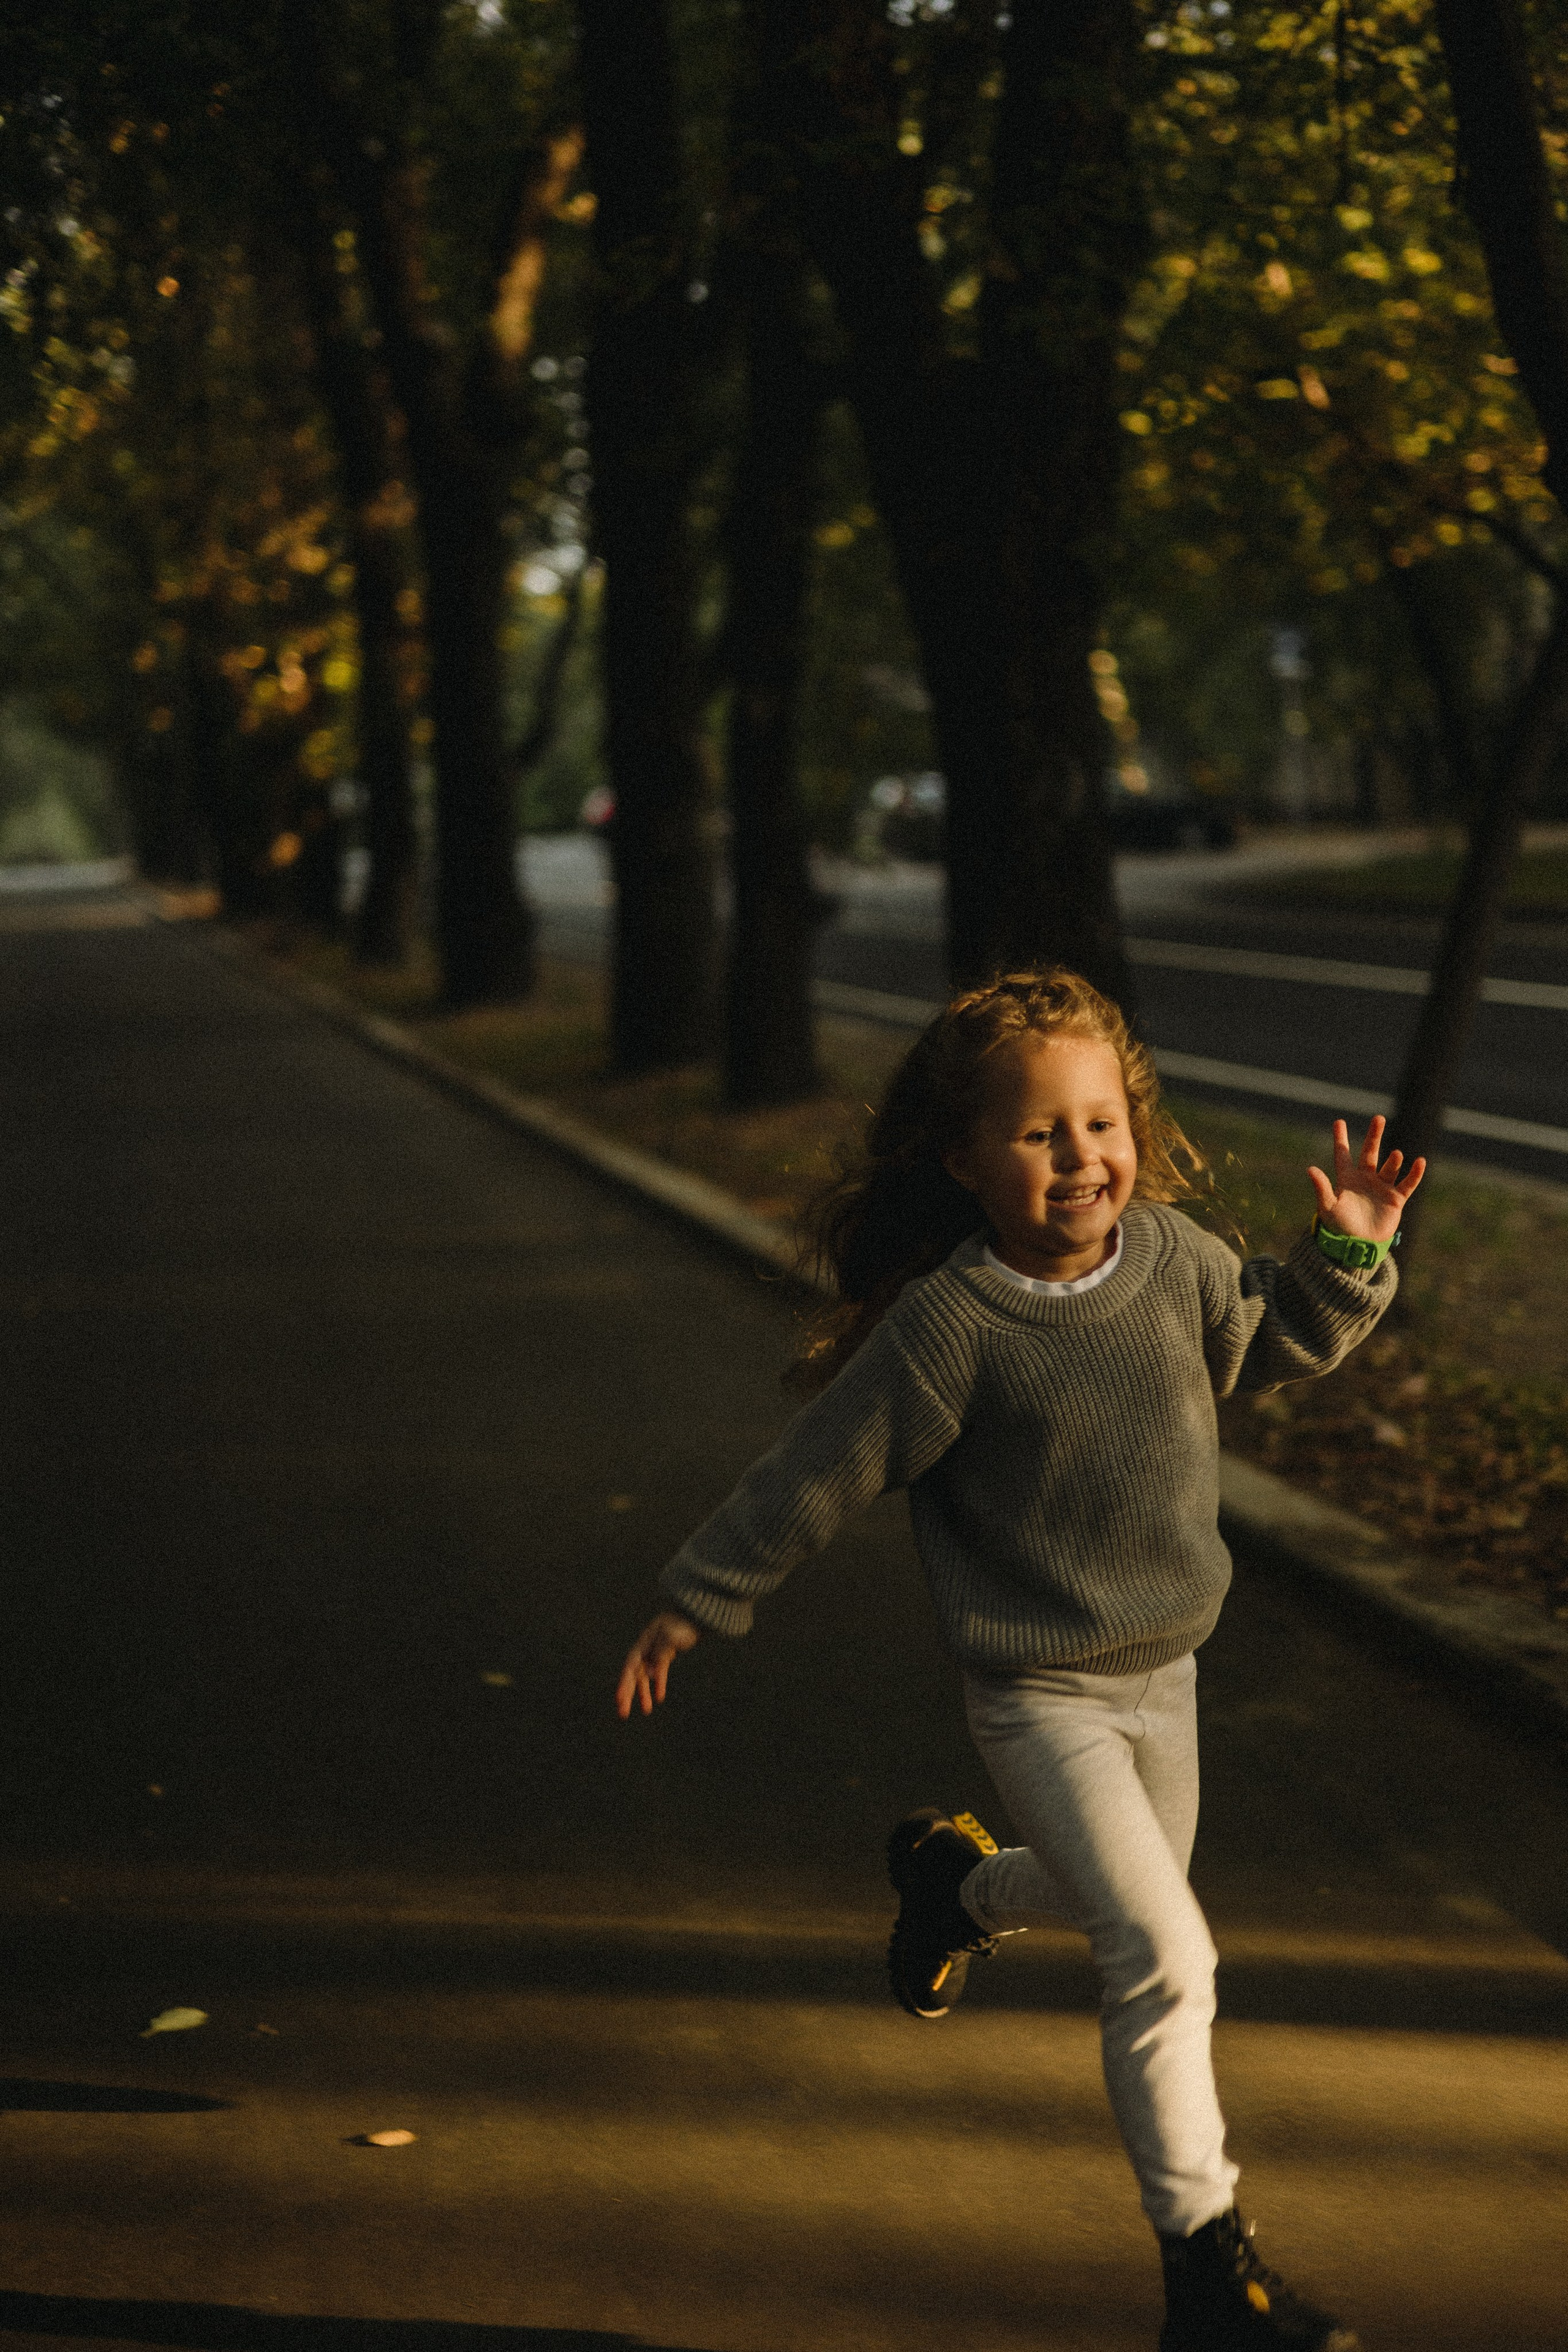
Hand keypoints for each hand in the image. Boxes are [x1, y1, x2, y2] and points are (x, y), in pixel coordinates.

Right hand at [615, 1610, 699, 1718]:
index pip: (630, 1666)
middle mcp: (645, 1649)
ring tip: (646, 1711)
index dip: (624, 1683)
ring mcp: (653, 1653)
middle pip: (633, 1674)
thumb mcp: (671, 1636)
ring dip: (642, 1693)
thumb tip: (650, 1673)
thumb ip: (661, 1653)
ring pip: (644, 1677)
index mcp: (643, 1643)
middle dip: (627, 1693)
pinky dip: (657, 1685)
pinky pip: (658, 1674)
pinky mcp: (663, 1657)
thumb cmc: (680, 1624)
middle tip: (622, 1713)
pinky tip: (659, 1698)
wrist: (693, 1616)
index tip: (619, 1699)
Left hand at [1307, 1115, 1425, 1243]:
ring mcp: (1381, 1187)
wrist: (1358, 1246)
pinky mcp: (1396, 1199)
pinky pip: (1407, 1183)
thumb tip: (1310, 1169)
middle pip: (1370, 1152)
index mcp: (1346, 1179)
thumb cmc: (1339, 1227)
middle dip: (1374, 1136)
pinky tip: (1420, 1162)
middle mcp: (1365, 1179)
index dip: (1340, 1139)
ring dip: (1393, 1160)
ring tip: (1396, 1154)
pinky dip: (1414, 1174)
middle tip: (1378, 1118)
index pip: (1343, 1154)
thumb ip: (1321, 1188)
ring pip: (1389, 1167)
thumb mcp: (1328, 1207)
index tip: (1338, 1121)